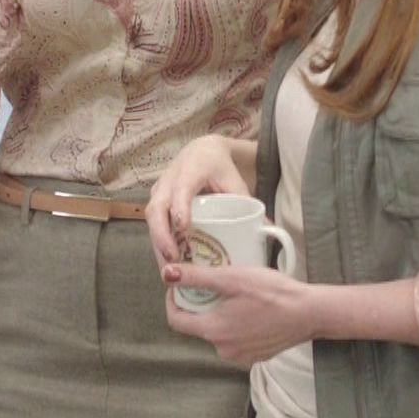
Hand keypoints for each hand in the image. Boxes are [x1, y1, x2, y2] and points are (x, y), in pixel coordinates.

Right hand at [145, 135, 249, 268]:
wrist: (202, 151)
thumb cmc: (219, 168)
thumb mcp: (235, 182)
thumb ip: (248, 204)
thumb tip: (267, 229)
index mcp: (192, 170)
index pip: (181, 189)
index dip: (180, 207)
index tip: (184, 227)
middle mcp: (170, 179)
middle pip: (157, 207)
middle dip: (161, 234)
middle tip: (174, 258)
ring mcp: (159, 189)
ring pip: (151, 216)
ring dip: (157, 243)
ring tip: (170, 266)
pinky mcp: (156, 199)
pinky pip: (152, 221)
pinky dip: (158, 241)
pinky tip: (168, 260)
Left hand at [162, 263, 318, 364]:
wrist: (311, 313)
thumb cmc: (275, 293)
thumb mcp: (232, 278)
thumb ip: (197, 277)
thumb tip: (167, 274)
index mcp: (214, 332)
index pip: (177, 321)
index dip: (173, 301)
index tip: (181, 285)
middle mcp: (224, 350)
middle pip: (198, 326)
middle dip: (200, 305)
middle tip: (213, 284)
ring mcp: (240, 357)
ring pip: (217, 333)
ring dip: (219, 315)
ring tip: (234, 295)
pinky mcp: (255, 357)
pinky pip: (235, 340)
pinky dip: (236, 325)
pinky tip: (250, 310)